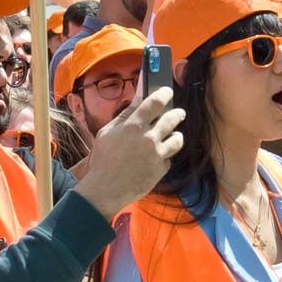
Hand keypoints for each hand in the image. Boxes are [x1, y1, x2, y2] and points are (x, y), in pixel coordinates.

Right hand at [73, 87, 186, 220]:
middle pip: (172, 118)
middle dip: (177, 113)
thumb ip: (126, 114)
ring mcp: (157, 154)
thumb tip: (139, 97)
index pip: (156, 102)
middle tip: (178, 113)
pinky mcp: (161, 169)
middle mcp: (148, 138)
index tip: (168, 92)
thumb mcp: (108, 132)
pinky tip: (155, 158)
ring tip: (172, 135)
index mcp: (133, 125)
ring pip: (178, 139)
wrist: (104, 190)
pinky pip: (168, 158)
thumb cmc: (103, 159)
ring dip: (176, 135)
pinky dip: (164, 157)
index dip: (164, 94)